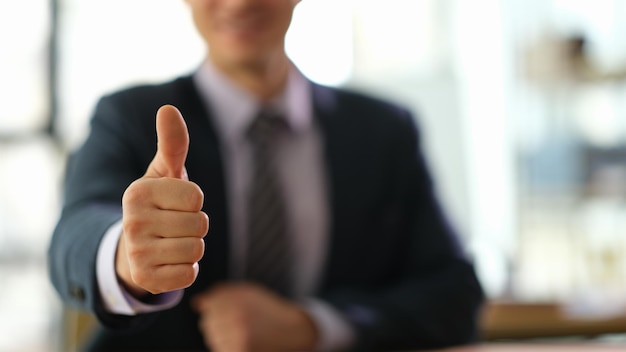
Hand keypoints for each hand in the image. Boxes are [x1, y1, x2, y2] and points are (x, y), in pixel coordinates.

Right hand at [116, 105, 208, 295]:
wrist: (131, 249)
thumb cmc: (157, 204)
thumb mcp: (164, 173)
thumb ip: (172, 143)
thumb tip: (168, 108)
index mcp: (138, 192)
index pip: (196, 197)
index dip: (194, 202)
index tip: (175, 204)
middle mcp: (132, 222)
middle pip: (199, 224)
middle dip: (194, 225)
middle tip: (174, 226)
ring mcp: (136, 253)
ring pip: (196, 250)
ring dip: (192, 248)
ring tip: (172, 242)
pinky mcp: (145, 279)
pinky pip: (188, 275)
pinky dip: (185, 270)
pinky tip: (169, 262)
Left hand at [192, 283, 317, 351]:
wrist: (293, 331)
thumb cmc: (269, 310)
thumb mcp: (248, 293)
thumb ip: (221, 293)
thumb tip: (197, 303)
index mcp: (238, 298)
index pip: (208, 306)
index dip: (216, 309)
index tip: (229, 311)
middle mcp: (237, 316)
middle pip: (207, 323)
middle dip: (217, 323)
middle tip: (238, 323)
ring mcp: (238, 336)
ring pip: (212, 338)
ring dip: (221, 336)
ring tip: (241, 332)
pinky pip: (220, 349)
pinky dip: (227, 347)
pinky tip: (242, 341)